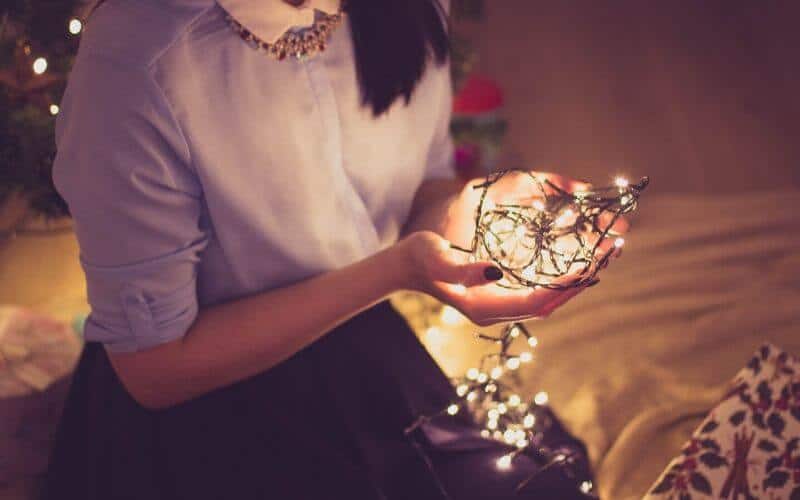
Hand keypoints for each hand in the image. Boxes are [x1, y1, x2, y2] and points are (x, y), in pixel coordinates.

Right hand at [397, 231, 594, 326]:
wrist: (407, 266)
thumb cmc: (421, 259)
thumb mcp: (438, 260)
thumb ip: (464, 270)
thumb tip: (496, 271)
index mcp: (487, 307)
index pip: (539, 300)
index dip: (567, 285)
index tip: (592, 264)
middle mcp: (500, 310)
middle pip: (552, 300)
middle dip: (584, 277)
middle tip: (613, 249)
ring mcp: (502, 303)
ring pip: (551, 295)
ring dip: (579, 275)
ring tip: (605, 250)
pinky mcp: (504, 293)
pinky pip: (542, 287)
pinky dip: (563, 274)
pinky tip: (578, 256)